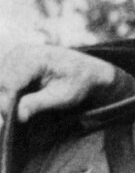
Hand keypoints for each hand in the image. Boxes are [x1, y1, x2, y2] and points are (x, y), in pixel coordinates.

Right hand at [0, 44, 116, 128]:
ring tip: (26, 108)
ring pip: (0, 84)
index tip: (14, 120)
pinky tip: (24, 99)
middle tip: (21, 117)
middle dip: (7, 103)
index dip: (8, 104)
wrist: (87, 70)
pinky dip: (10, 93)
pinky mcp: (12, 63)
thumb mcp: (63, 97)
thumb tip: (17, 115)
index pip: (9, 83)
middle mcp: (21, 52)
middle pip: (1, 83)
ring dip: (8, 99)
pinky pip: (4, 82)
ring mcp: (14, 56)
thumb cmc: (79, 82)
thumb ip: (38, 104)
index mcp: (35, 57)